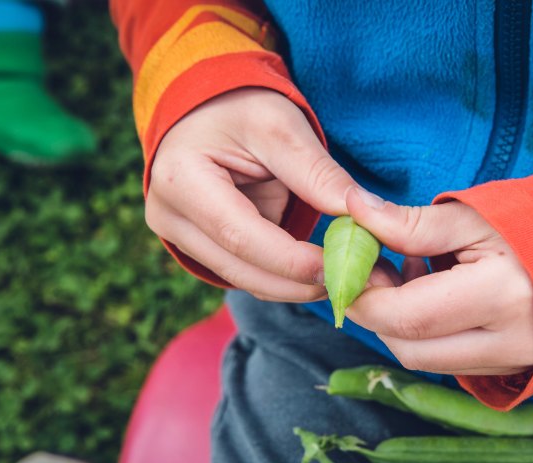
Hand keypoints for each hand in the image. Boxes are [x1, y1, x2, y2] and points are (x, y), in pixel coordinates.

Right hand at [146, 88, 357, 301]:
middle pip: (240, 268)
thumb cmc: (240, 106)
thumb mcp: (281, 125)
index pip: (240, 236)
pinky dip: (284, 277)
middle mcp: (169, 216)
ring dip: (295, 286)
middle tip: (353, 284)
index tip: (340, 269)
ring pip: (244, 278)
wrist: (207, 109)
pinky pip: (246, 271)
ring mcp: (179, 236)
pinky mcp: (199, 246)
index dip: (292, 260)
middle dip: (298, 283)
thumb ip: (317, 172)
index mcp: (181, 180)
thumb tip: (364, 212)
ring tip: (346, 279)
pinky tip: (321, 272)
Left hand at [345, 187, 532, 375]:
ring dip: (398, 322)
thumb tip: (353, 211)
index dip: (362, 294)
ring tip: (408, 271)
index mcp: (501, 296)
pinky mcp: (512, 368)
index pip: (404, 316)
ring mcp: (513, 362)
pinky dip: (425, 332)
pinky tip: (434, 291)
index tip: (344, 264)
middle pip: (408, 348)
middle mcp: (508, 342)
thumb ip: (410, 223)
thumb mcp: (475, 215)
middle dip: (374, 311)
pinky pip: (447, 361)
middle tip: (371, 266)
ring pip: (424, 360)